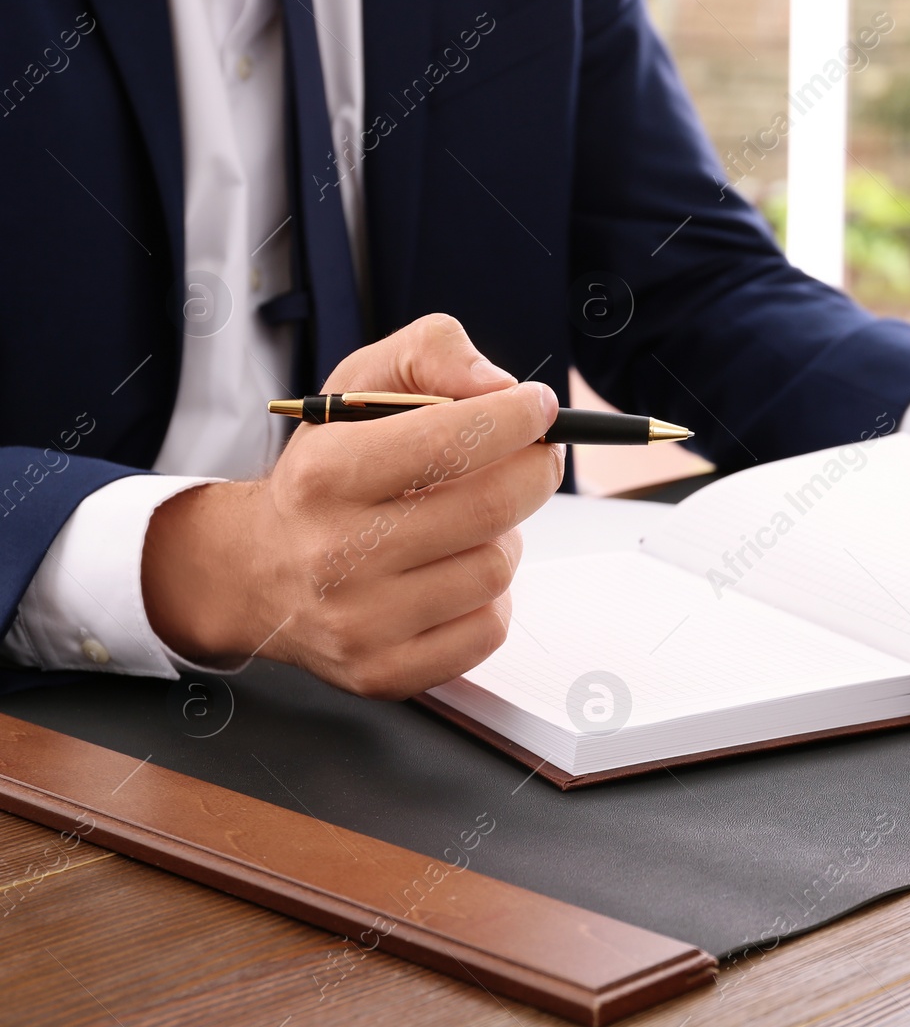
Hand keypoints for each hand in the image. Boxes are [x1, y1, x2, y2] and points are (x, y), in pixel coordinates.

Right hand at [142, 315, 563, 697]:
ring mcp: (360, 622)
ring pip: (496, 569)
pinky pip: (489, 629)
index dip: (515, 418)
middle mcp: (335, 552)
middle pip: (490, 507)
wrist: (254, 572)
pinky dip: (490, 596)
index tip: (539, 407)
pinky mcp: (383, 672)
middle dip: (533, 471)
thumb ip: (431, 354)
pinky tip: (456, 573)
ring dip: (505, 536)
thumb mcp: (357, 388)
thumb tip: (501, 386)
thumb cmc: (324, 474)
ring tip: (471, 522)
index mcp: (326, 474)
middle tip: (537, 456)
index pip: (450, 440)